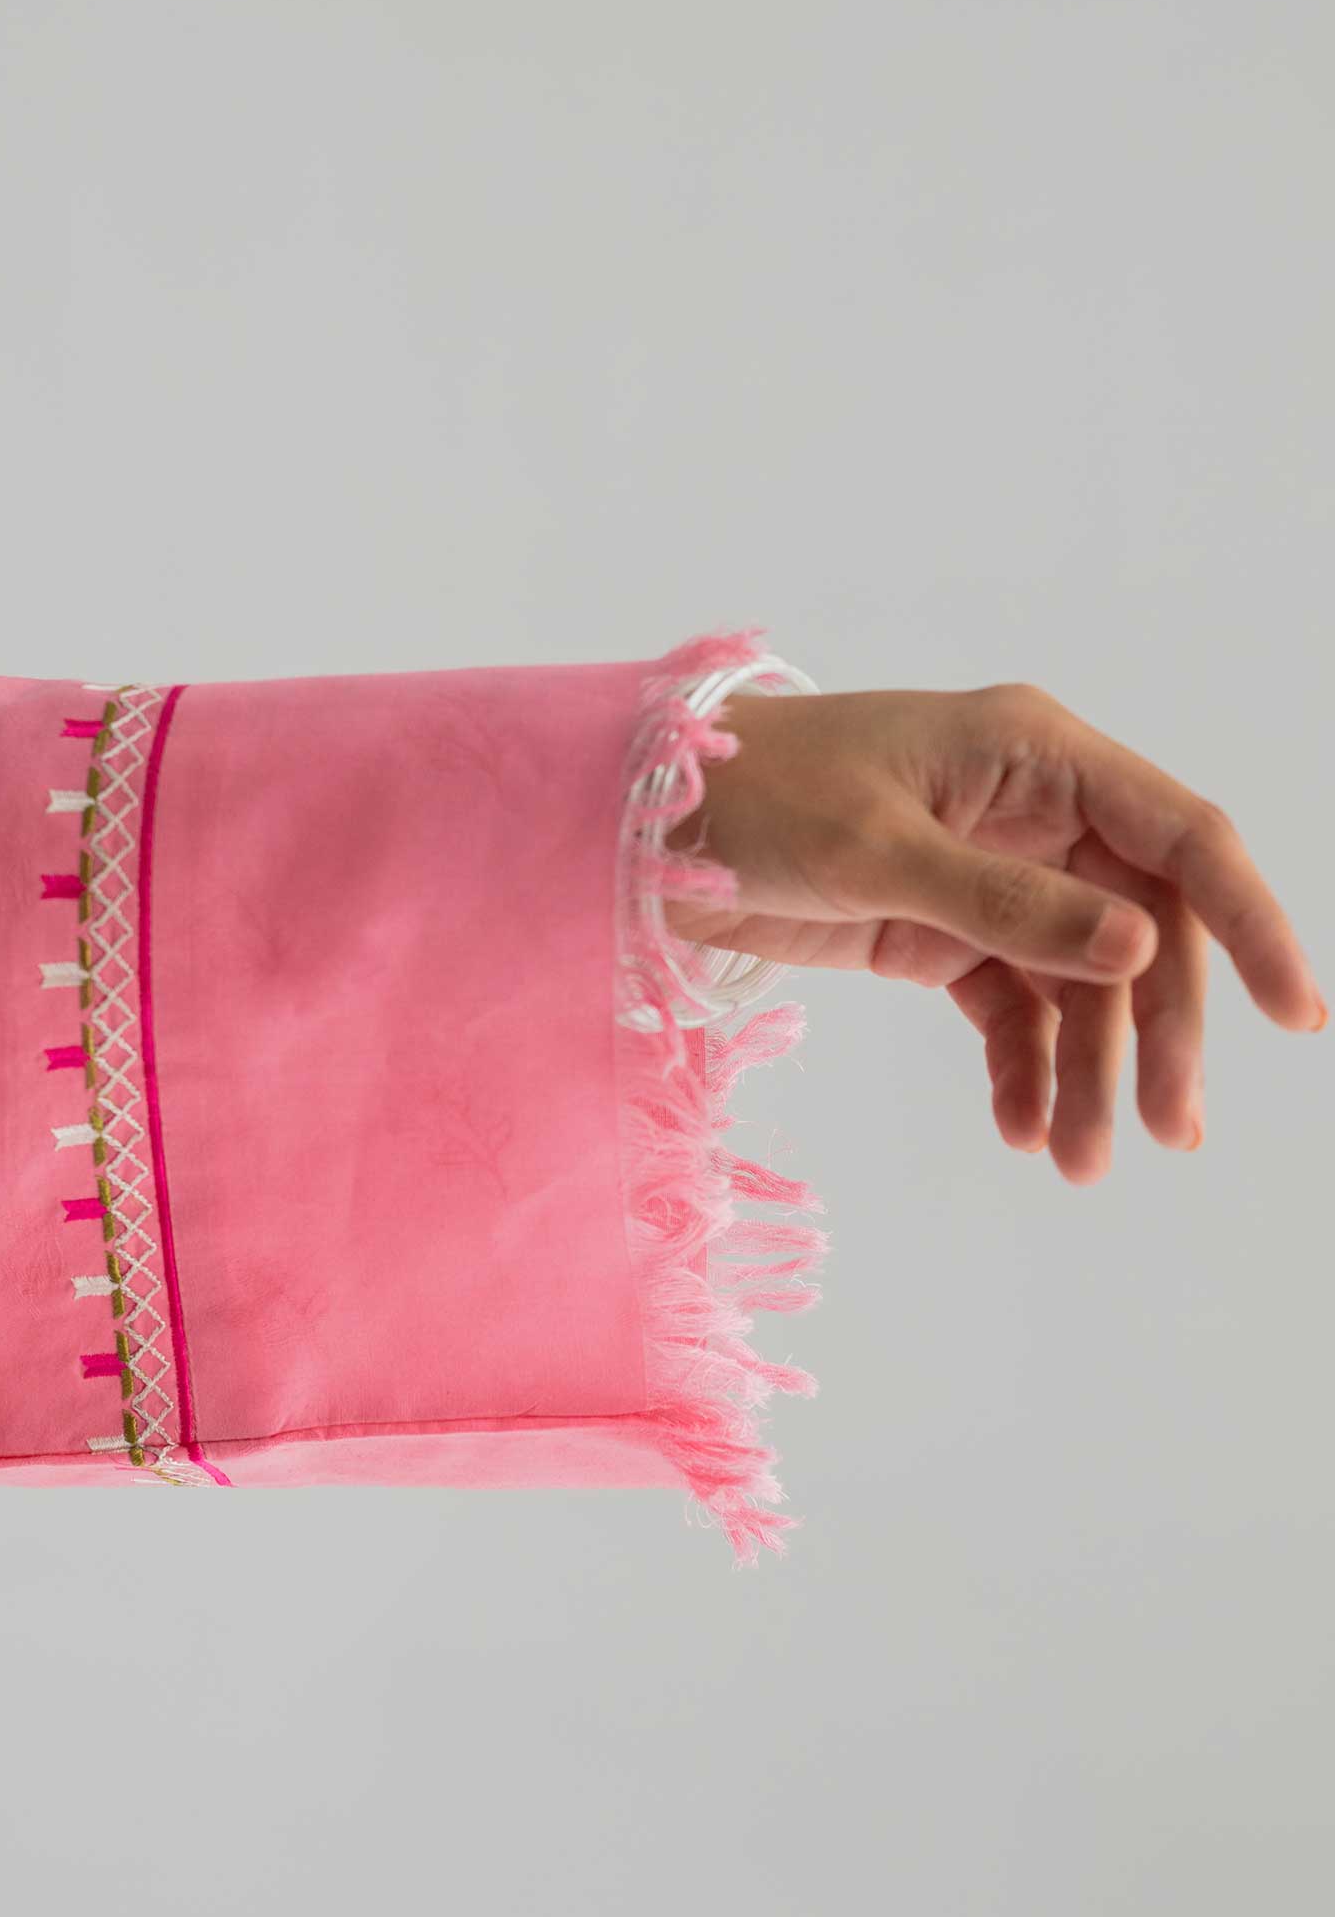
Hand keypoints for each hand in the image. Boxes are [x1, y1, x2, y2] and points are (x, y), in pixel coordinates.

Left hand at [662, 681, 1326, 1184]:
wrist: (646, 824)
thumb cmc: (757, 798)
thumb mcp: (879, 850)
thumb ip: (1006, 902)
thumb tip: (1136, 946)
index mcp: (1036, 755)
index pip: (1181, 835)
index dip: (1249, 921)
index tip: (1294, 1014)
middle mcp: (1031, 812)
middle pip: (1139, 927)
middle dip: (1155, 1030)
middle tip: (1165, 1131)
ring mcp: (991, 876)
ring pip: (1077, 983)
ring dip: (1086, 1071)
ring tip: (1074, 1161)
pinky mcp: (942, 931)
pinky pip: (1012, 1007)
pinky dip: (1021, 1068)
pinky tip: (1021, 1129)